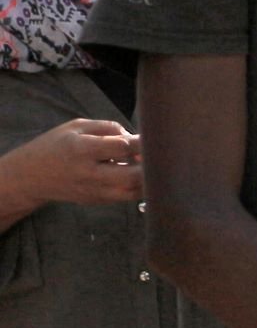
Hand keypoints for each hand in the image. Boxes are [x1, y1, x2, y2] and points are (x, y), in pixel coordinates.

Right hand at [0, 118, 141, 208]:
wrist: (29, 177)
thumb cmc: (56, 145)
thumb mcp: (77, 126)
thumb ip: (108, 128)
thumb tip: (135, 136)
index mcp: (83, 150)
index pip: (123, 147)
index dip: (143, 141)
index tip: (154, 135)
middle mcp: (89, 174)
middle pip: (132, 176)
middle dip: (150, 164)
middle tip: (155, 152)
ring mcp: (93, 192)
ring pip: (132, 192)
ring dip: (147, 178)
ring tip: (147, 163)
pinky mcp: (96, 202)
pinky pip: (125, 197)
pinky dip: (138, 186)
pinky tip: (138, 173)